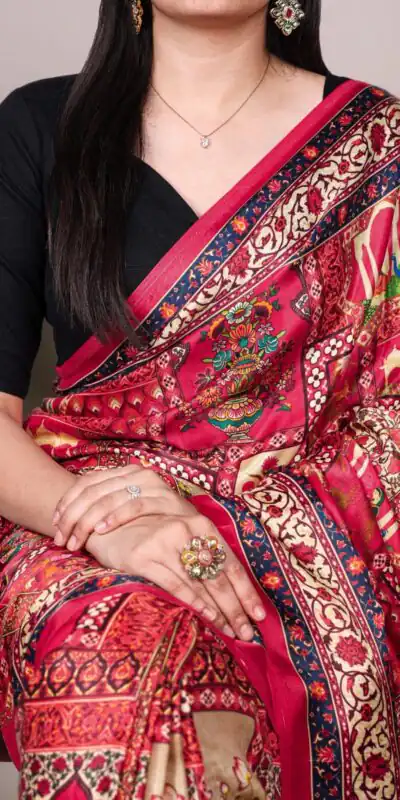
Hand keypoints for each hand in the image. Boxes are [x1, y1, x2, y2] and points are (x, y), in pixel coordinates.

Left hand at [53, 465, 195, 549]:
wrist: (194, 530)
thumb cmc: (152, 524)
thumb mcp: (123, 513)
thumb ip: (100, 509)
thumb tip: (64, 520)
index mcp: (123, 472)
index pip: (86, 482)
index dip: (67, 503)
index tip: (55, 525)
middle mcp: (137, 473)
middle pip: (94, 491)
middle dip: (73, 517)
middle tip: (62, 540)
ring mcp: (153, 484)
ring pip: (110, 498)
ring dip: (88, 522)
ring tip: (76, 542)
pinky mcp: (167, 499)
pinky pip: (135, 506)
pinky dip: (116, 517)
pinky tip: (102, 531)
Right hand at [85, 512, 265, 641]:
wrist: (105, 523)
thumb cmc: (146, 533)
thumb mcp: (178, 535)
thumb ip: (200, 553)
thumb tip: (229, 587)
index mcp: (199, 524)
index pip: (231, 563)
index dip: (246, 590)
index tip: (260, 614)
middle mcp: (185, 531)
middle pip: (219, 576)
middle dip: (237, 608)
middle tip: (249, 632)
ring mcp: (164, 543)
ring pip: (201, 584)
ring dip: (219, 611)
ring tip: (232, 632)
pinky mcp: (143, 557)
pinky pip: (175, 584)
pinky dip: (194, 602)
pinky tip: (207, 617)